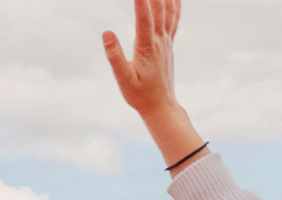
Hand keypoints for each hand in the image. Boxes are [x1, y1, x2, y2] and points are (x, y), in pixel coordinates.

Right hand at [103, 0, 205, 169]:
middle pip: (159, 10)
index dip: (142, 1)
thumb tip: (107, 33)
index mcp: (147, 48)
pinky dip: (174, 6)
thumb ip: (115, 57)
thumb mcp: (124, 80)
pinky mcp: (168, 44)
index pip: (144, 18)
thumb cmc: (140, 96)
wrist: (161, 106)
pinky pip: (173, 20)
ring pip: (169, 12)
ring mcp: (166, 42)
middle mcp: (160, 42)